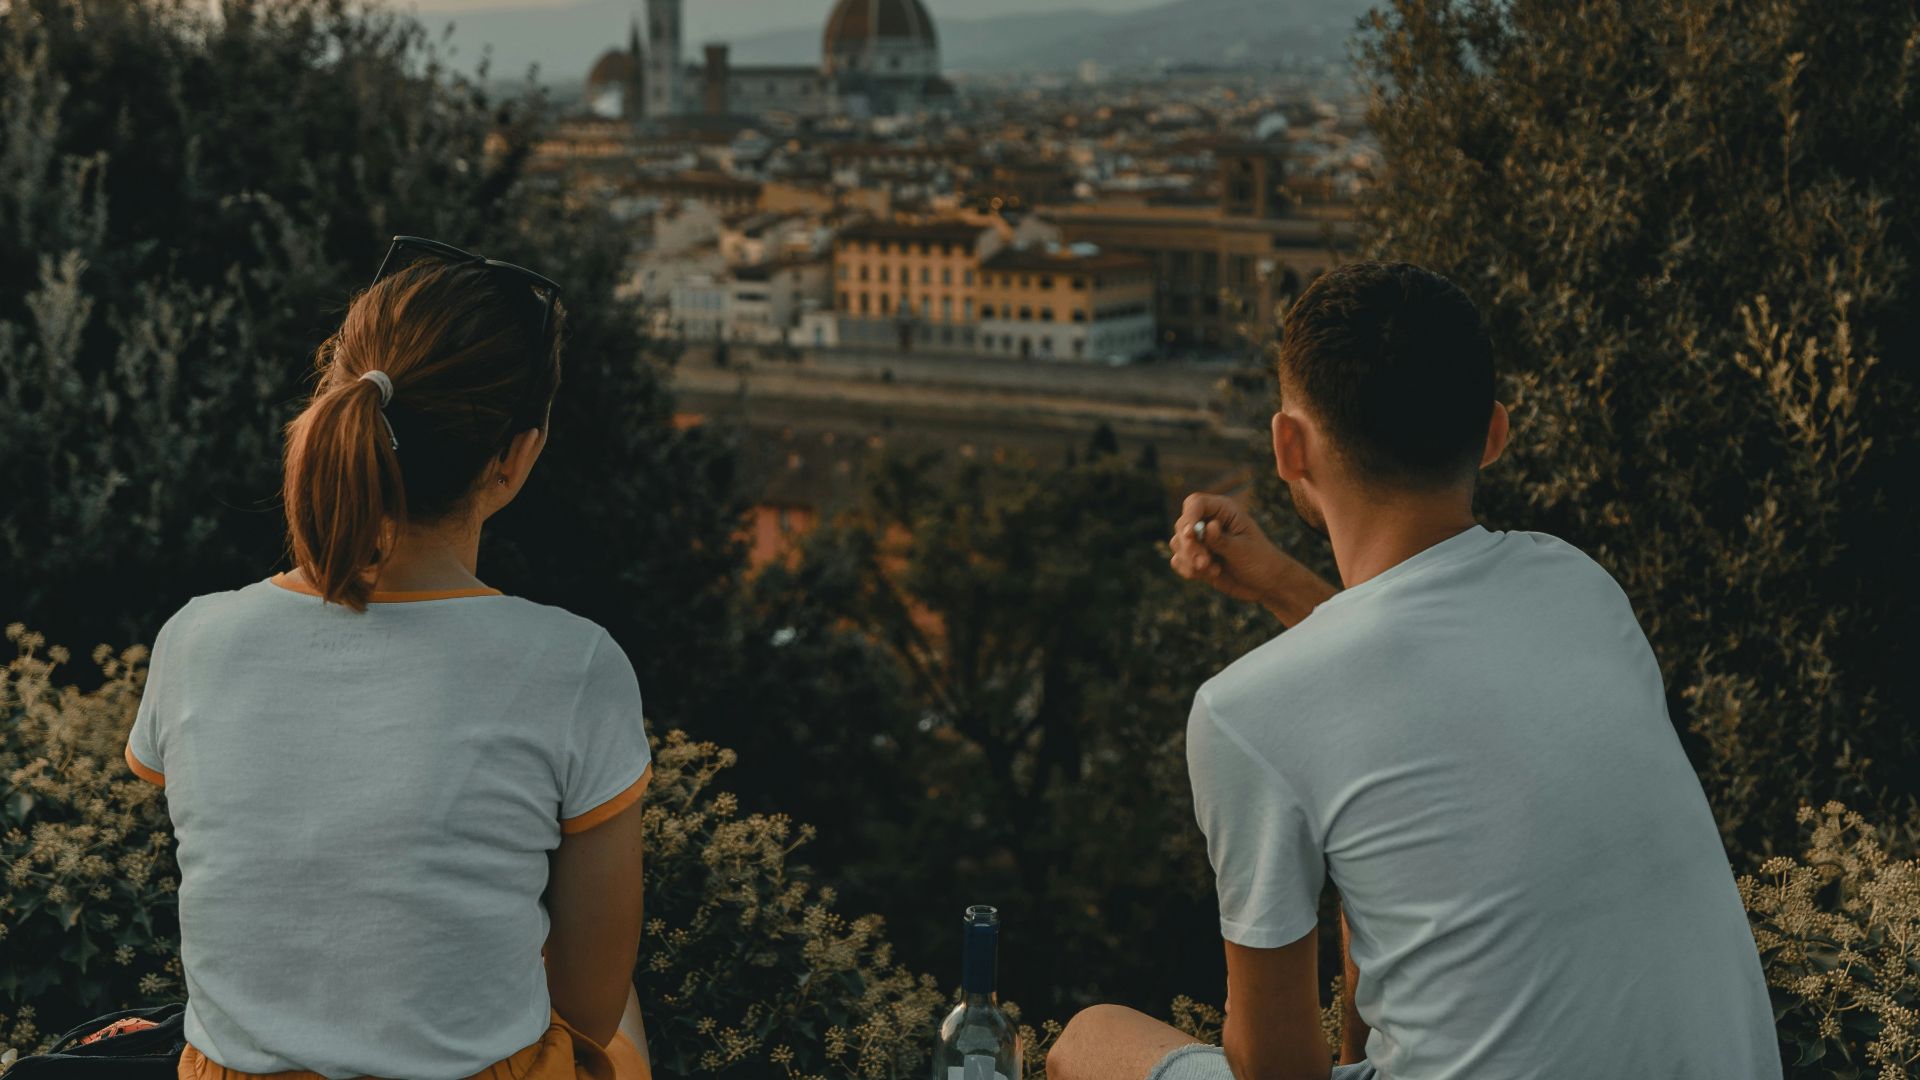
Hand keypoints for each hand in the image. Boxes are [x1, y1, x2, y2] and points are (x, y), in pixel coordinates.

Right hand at [1169, 493, 1334, 623]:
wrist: (1266, 584)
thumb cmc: (1260, 561)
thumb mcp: (1242, 549)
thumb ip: (1221, 540)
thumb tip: (1207, 526)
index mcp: (1224, 510)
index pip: (1196, 503)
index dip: (1189, 517)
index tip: (1189, 534)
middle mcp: (1209, 521)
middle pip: (1182, 524)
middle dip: (1189, 546)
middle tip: (1204, 563)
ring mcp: (1201, 540)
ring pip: (1177, 543)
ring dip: (1189, 560)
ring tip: (1212, 570)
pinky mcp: (1196, 557)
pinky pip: (1178, 560)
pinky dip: (1188, 569)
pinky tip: (1209, 574)